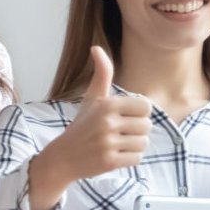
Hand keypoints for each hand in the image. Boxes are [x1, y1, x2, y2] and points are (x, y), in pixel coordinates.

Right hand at [37, 47, 151, 184]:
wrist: (62, 157)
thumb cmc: (82, 125)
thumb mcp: (91, 98)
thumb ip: (101, 74)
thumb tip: (96, 48)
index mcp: (106, 104)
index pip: (145, 107)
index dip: (138, 113)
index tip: (124, 117)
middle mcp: (107, 122)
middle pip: (147, 126)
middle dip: (136, 131)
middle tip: (118, 133)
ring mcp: (108, 143)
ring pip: (143, 143)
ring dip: (133, 145)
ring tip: (116, 144)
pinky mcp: (109, 161)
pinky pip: (137, 158)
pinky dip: (129, 159)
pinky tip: (114, 155)